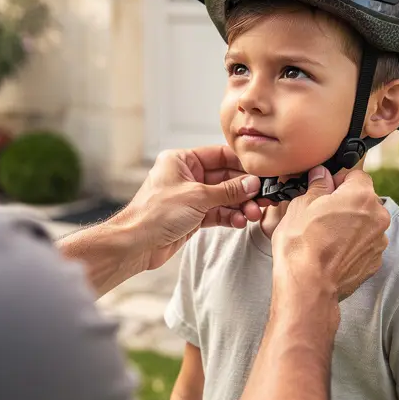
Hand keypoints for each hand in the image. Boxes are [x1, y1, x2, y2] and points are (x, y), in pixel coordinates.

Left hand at [120, 146, 263, 270]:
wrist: (136, 244)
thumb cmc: (156, 213)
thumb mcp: (197, 197)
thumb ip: (228, 190)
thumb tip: (252, 183)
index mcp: (181, 160)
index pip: (219, 155)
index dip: (241, 165)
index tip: (261, 173)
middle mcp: (186, 176)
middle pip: (224, 178)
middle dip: (244, 189)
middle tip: (263, 198)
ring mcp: (189, 197)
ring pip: (222, 198)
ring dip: (239, 205)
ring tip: (252, 214)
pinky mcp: (191, 216)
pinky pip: (216, 212)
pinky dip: (229, 216)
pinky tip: (239, 221)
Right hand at [271, 166, 389, 299]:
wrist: (308, 286)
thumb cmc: (302, 243)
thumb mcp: (301, 204)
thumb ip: (317, 185)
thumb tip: (321, 175)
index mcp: (361, 196)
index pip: (356, 175)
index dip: (337, 180)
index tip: (324, 190)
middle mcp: (378, 217)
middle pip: (364, 200)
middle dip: (346, 203)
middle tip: (321, 214)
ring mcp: (379, 242)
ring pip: (365, 223)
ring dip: (351, 225)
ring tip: (326, 236)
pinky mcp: (374, 262)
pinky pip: (364, 244)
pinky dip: (352, 245)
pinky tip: (333, 252)